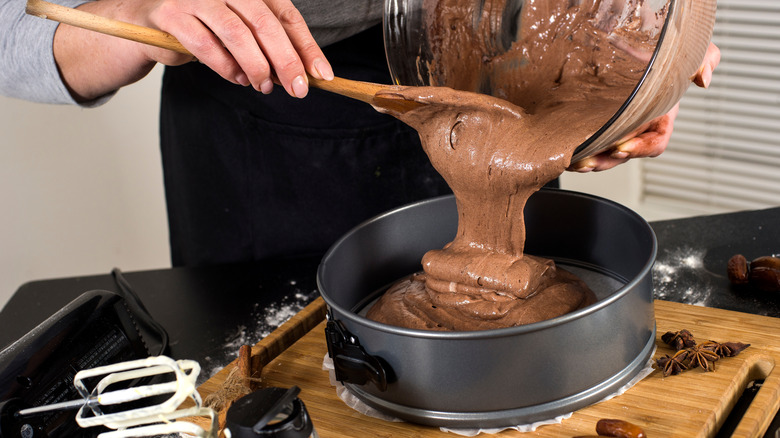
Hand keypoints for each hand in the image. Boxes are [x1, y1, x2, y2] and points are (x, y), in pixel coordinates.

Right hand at [137, 0, 333, 96]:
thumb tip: (302, 75)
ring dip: (255, 65)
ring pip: (236, 33)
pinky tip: (236, 78)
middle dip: (286, 60)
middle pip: (265, 22)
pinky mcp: (170, 14)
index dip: (306, 45)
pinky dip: (225, 66)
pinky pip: (205, 44)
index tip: (322, 74)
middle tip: (298, 88)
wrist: (146, 24)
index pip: (285, 14)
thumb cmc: (202, 29)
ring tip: (263, 86)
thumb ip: (268, 48)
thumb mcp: (242, 35)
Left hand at [569, 42, 720, 171]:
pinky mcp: (602, 124)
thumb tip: (703, 80)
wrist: (638, 46)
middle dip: (608, 160)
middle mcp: (640, 127)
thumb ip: (704, 60)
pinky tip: (570, 155)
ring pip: (607, 153)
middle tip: (591, 161)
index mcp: (662, 117)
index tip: (622, 148)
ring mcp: (620, 128)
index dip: (640, 148)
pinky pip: (594, 143)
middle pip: (626, 153)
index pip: (656, 142)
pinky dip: (583, 150)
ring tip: (577, 163)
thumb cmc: (664, 55)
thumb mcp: (690, 52)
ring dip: (592, 160)